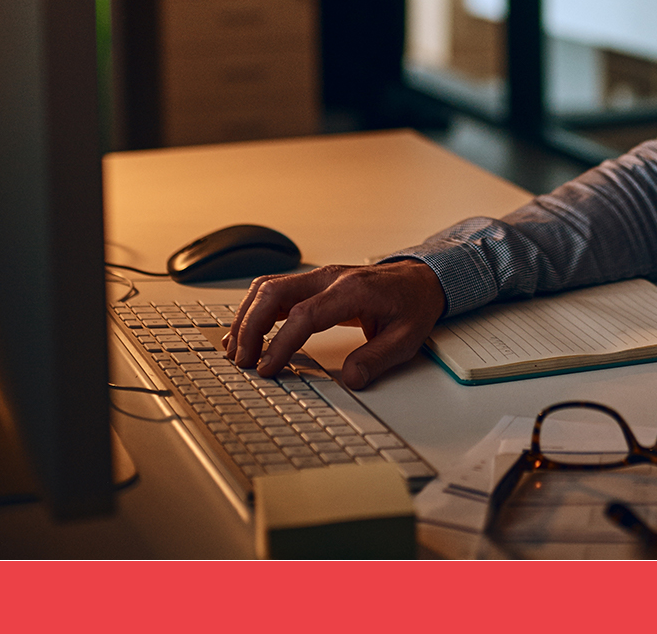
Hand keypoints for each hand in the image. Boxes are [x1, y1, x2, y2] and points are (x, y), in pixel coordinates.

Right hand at [220, 259, 446, 388]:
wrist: (420, 278)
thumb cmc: (412, 304)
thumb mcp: (407, 337)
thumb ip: (378, 358)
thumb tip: (352, 379)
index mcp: (352, 290)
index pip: (304, 314)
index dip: (281, 342)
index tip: (267, 367)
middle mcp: (329, 278)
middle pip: (274, 293)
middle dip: (250, 327)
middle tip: (242, 361)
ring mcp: (318, 278)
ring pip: (268, 288)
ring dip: (246, 317)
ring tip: (236, 350)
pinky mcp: (312, 284)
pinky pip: (274, 291)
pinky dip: (254, 310)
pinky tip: (246, 333)